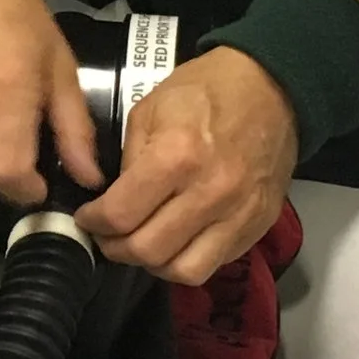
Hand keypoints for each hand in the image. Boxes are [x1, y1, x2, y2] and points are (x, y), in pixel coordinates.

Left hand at [78, 48, 296, 284]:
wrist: (271, 87)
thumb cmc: (206, 90)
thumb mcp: (149, 110)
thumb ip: (128, 160)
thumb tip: (112, 200)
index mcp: (177, 156)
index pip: (120, 214)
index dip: (93, 223)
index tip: (87, 218)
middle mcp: (210, 192)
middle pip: (148, 251)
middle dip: (116, 248)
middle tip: (108, 236)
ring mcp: (239, 214)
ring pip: (184, 271)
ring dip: (153, 264)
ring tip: (142, 243)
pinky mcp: (258, 225)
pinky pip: (215, 263)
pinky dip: (188, 259)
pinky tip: (176, 240)